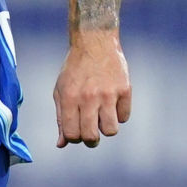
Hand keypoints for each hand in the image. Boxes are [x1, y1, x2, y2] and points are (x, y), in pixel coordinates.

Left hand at [53, 31, 130, 147]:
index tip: (77, 132)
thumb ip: (61, 118)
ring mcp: (108, 93)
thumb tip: (62, 144)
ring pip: (111, 130)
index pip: (72, 135)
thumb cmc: (74, 70)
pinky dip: (119, 114)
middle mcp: (88, 97)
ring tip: (103, 117)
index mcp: (70, 98)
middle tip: (92, 132)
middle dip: (91, 140)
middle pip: (91, 136)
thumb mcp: (61, 91)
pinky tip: (114, 103)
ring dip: (106, 128)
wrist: (95, 42)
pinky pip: (125, 117)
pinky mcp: (125, 89)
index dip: (75, 139)